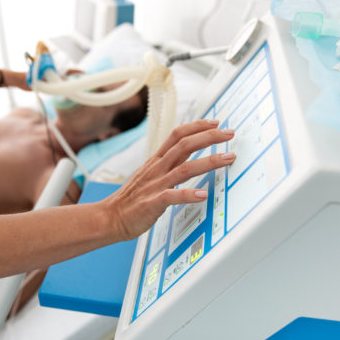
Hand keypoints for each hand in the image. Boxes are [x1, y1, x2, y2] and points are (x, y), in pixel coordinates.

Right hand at [102, 120, 234, 239]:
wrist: (110, 217)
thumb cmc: (132, 198)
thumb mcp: (150, 174)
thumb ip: (169, 164)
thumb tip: (187, 154)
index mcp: (156, 160)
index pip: (178, 135)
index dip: (197, 126)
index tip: (216, 122)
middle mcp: (157, 169)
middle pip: (185, 145)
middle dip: (209, 137)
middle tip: (229, 133)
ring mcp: (155, 185)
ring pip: (184, 168)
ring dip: (209, 162)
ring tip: (228, 158)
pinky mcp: (153, 203)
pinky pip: (172, 197)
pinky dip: (188, 195)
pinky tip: (203, 195)